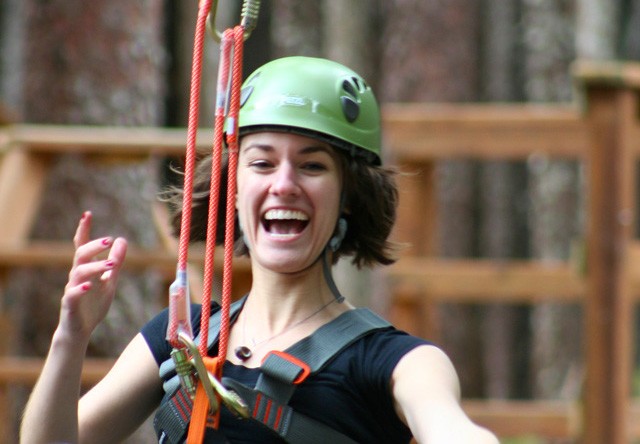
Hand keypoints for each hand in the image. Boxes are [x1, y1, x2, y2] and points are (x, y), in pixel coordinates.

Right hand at [58, 211, 127, 342]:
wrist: (80, 331)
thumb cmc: (93, 305)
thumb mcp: (110, 281)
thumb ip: (116, 262)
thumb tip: (122, 240)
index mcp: (86, 269)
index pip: (82, 246)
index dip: (84, 230)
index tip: (87, 214)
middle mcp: (76, 276)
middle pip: (80, 255)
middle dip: (93, 246)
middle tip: (109, 240)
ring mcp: (72, 290)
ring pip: (78, 273)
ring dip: (95, 267)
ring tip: (111, 264)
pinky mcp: (70, 305)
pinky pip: (72, 295)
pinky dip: (79, 289)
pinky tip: (88, 285)